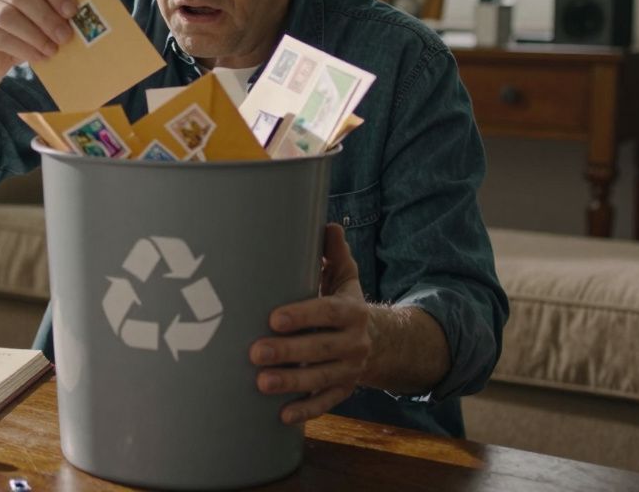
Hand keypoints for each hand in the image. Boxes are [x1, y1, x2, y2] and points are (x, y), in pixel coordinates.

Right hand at [0, 0, 76, 77]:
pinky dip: (23, 49)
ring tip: (53, 49)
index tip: (72, 11)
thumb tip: (81, 15)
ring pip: (8, 16)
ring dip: (35, 35)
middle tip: (66, 36)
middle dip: (47, 16)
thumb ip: (54, 7)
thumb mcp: (40, 12)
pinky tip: (39, 57)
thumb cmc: (23, 28)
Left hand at [249, 223, 372, 424]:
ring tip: (261, 382)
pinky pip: (325, 403)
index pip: (327, 313)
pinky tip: (281, 415)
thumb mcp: (346, 277)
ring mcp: (349, 369)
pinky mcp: (343, 390)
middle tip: (255, 351)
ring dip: (291, 383)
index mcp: (352, 312)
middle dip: (288, 351)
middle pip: (320, 349)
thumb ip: (334, 253)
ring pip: (320, 379)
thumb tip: (326, 223)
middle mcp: (353, 343)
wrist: (382, 343)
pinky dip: (306, 410)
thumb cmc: (347, 305)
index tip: (274, 318)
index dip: (302, 315)